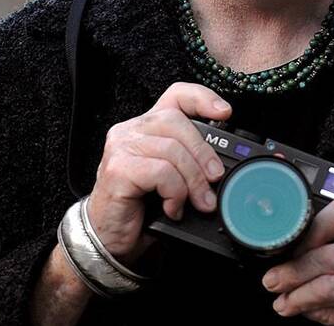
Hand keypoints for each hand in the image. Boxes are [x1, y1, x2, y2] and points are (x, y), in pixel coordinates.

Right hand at [86, 82, 231, 263]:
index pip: (175, 95)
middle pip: (178, 122)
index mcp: (147, 128)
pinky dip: (175, 193)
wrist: (108, 237)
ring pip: (173, 149)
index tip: (225, 113)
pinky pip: (161, 172)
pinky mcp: (118, 169)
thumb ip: (190, 164)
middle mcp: (130, 131)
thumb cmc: (140, 209)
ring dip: (193, 181)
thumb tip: (223, 169)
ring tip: (199, 203)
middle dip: (204, 153)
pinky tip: (173, 208)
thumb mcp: (171, 179)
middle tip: (216, 180)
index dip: (202, 98)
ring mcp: (121, 147)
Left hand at [261, 197, 333, 324]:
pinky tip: (307, 311)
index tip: (294, 244)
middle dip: (295, 272)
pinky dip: (319, 314)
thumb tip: (302, 240)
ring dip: (300, 298)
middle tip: (273, 280)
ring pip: (332, 291)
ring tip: (282, 301)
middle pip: (331, 259)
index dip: (312, 229)